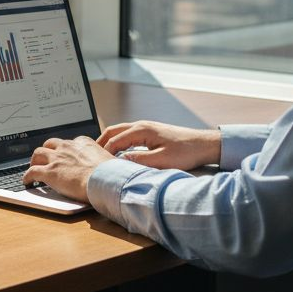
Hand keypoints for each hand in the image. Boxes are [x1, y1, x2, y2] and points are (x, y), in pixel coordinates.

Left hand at [22, 135, 113, 201]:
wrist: (105, 181)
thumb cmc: (112, 174)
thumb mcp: (110, 161)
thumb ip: (106, 161)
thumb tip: (115, 166)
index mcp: (84, 143)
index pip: (70, 142)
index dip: (65, 149)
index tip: (65, 155)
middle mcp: (68, 147)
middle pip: (51, 143)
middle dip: (47, 150)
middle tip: (46, 159)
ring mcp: (57, 159)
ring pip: (38, 153)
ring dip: (35, 160)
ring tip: (34, 167)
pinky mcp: (49, 172)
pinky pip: (32, 171)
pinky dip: (27, 176)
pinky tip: (27, 181)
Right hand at [97, 120, 220, 170]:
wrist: (203, 144)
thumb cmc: (186, 151)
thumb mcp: (161, 160)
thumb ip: (139, 161)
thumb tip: (119, 163)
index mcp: (141, 130)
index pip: (113, 141)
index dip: (103, 153)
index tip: (95, 165)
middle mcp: (141, 126)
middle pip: (112, 131)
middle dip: (100, 143)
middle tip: (89, 156)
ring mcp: (145, 128)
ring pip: (119, 132)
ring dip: (108, 142)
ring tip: (100, 155)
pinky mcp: (150, 133)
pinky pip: (128, 135)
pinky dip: (118, 142)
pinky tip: (118, 153)